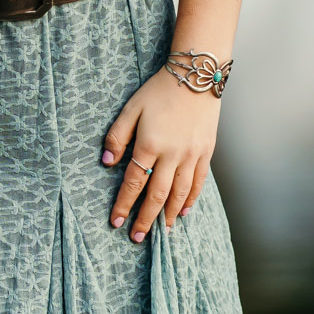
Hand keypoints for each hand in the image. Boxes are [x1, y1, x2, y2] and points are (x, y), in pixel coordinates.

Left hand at [101, 70, 219, 241]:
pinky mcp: (206, 152)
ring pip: (180, 193)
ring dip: (169, 214)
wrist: (197, 76)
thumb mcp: (132, 108)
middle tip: (137, 237)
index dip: (124, 205)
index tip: (116, 223)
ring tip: (162, 231)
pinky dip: (191, 199)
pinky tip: (184, 211)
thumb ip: (117, 135)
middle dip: (145, 218)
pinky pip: (199, 182)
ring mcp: (192, 155)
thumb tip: (107, 162)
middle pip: (157, 195)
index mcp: (150, 144)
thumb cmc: (160, 90)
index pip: (134, 183)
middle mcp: (172, 155)